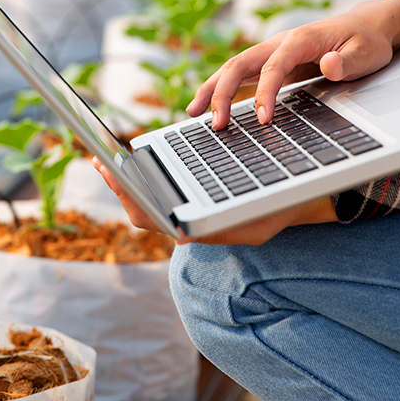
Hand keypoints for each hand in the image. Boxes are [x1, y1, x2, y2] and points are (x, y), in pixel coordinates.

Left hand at [92, 157, 337, 244]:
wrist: (300, 204)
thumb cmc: (279, 208)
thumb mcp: (257, 219)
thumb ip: (219, 226)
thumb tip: (180, 238)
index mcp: (201, 230)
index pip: (151, 217)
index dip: (127, 195)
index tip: (110, 172)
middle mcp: (191, 227)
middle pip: (142, 211)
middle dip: (120, 188)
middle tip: (99, 162)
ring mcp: (191, 216)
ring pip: (148, 206)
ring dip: (127, 185)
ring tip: (109, 162)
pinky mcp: (195, 205)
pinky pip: (162, 197)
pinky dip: (145, 182)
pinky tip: (137, 165)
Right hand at [188, 0, 399, 129]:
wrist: (365, 25)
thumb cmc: (366, 41)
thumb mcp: (366, 52)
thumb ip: (347, 61)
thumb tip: (328, 66)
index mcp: (300, 39)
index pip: (274, 67)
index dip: (264, 93)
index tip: (262, 119)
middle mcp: (278, 43)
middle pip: (239, 64)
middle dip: (222, 93)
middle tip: (216, 124)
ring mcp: (271, 52)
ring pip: (232, 67)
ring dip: (211, 90)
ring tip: (192, 114)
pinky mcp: (270, 62)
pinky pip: (239, 75)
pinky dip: (219, 89)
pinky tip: (207, 107)